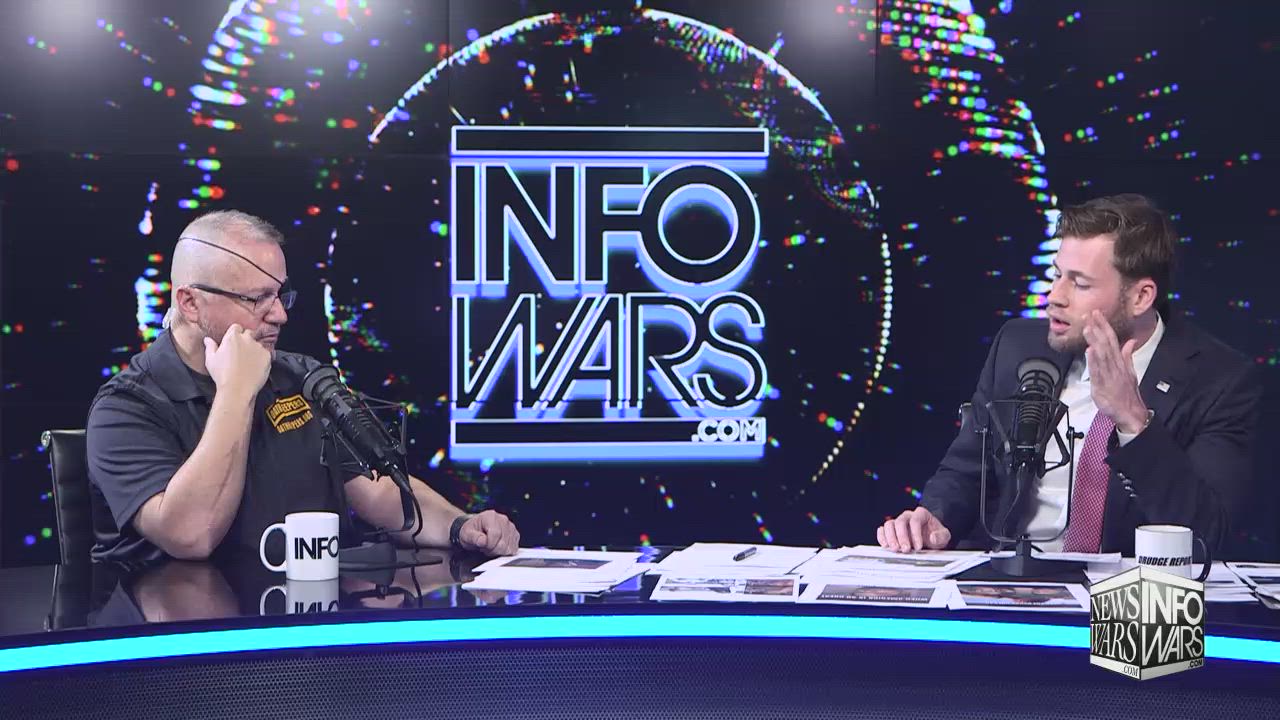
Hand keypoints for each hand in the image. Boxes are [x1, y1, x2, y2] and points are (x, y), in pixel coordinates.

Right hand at [203, 323, 270, 399]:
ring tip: (247, 363)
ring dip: (254, 350)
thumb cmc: (222, 375)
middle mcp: (247, 339)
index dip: (235, 334)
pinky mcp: (267, 356)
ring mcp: (258, 347)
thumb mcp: (210, 359)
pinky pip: (265, 354)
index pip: (236, 327)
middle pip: (248, 333)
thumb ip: (210, 346)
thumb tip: (207, 340)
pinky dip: (261, 358)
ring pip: (257, 344)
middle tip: (240, 352)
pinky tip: (254, 367)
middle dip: (245, 340)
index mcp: (232, 337)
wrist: (237, 389)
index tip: (233, 342)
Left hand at [457, 510, 519, 556]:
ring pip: (509, 547)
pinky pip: (513, 549)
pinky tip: (497, 547)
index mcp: (490, 516)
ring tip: (490, 547)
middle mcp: (503, 520)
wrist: (475, 531)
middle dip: (493, 550)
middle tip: (485, 547)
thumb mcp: (466, 534)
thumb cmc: (471, 531)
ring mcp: (510, 527)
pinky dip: (505, 552)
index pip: (496, 534)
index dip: (489, 545)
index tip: (482, 547)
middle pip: (503, 542)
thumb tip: (483, 541)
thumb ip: (474, 537)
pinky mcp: (515, 535)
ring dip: (499, 551)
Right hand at [877, 507, 950, 552]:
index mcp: (921, 514)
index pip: (915, 520)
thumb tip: (933, 537)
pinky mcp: (891, 531)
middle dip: (901, 536)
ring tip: (895, 549)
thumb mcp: (944, 536)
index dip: (915, 534)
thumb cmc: (936, 535)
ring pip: (889, 524)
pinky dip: (882, 537)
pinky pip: (882, 530)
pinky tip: (886, 545)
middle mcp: (908, 516)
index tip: (918, 546)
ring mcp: (898, 523)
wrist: (930, 538)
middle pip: (900, 521)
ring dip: (890, 537)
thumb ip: (941, 536)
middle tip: (905, 549)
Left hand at [1082, 310, 1147, 433]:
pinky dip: (1094, 361)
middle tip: (1090, 314)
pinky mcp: (1102, 386)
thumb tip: (1130, 341)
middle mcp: (1115, 365)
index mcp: (1120, 361)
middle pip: (1106, 343)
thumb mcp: (1129, 371)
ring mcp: (1109, 375)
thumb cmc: (1127, 393)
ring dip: (1095, 341)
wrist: (1130, 412)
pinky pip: (1098, 372)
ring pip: (1102, 355)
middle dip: (1098, 328)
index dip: (1104, 325)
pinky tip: (1089, 351)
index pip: (1112, 339)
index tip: (1097, 313)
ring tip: (1088, 328)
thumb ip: (1127, 355)